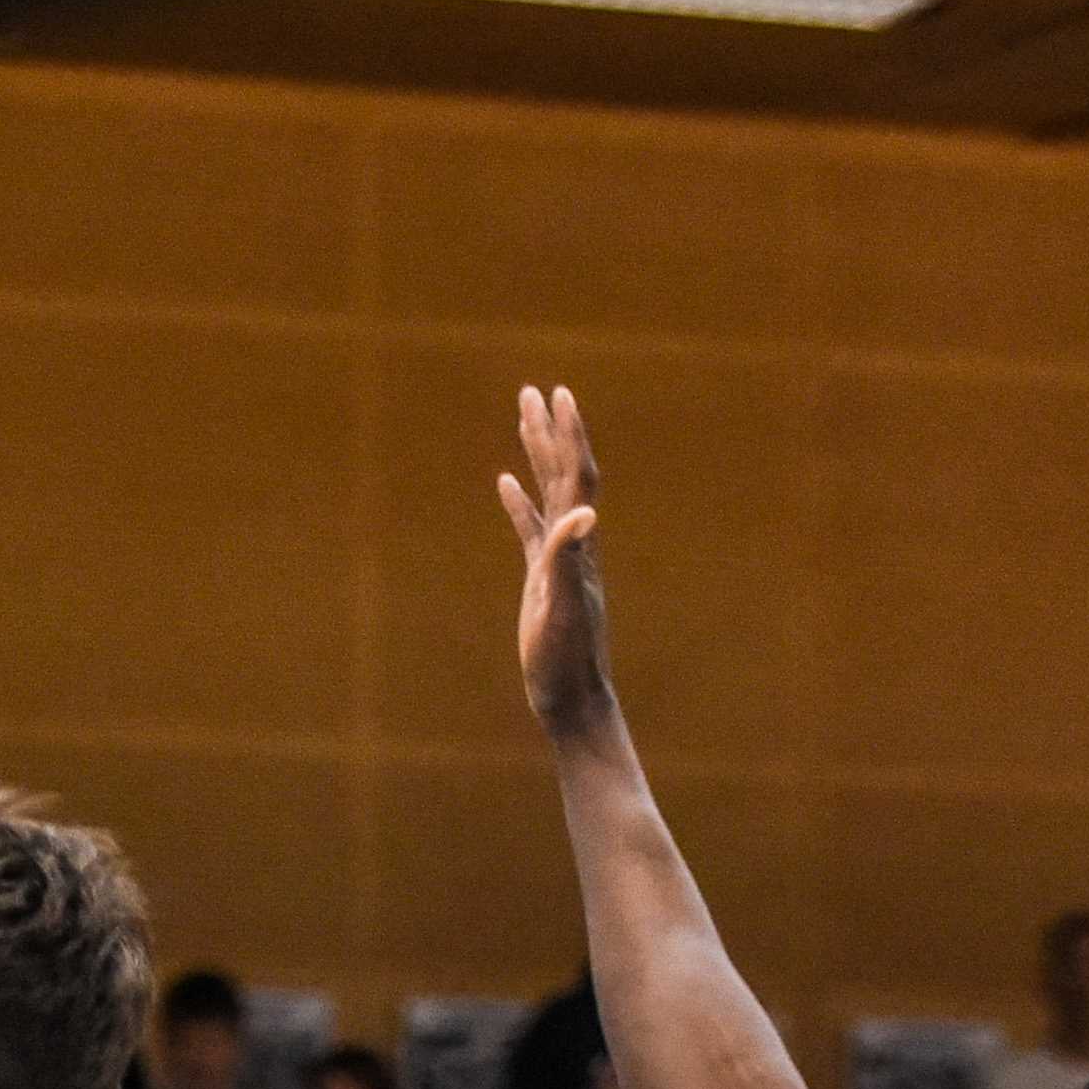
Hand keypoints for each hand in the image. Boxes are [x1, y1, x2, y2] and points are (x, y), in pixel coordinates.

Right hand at [496, 382, 612, 740]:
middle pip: (563, 474)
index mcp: (579, 543)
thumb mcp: (562, 607)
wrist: (572, 697)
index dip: (569, 436)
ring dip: (537, 454)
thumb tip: (584, 513)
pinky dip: (519, 501)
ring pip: (548, 493)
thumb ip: (568, 558)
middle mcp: (574, 543)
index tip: (560, 395)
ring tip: (524, 416)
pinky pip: (530, 527)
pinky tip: (504, 482)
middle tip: (535, 391)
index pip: (576, 477)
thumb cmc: (566, 658)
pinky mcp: (542, 577)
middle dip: (550, 431)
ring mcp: (558, 558)